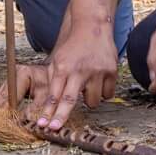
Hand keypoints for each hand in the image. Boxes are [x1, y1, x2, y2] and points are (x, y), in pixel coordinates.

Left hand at [36, 0, 119, 129]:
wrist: (93, 26)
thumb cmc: (73, 45)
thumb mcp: (58, 59)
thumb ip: (54, 80)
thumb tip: (49, 105)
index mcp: (63, 67)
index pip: (54, 94)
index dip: (48, 112)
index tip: (43, 125)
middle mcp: (79, 70)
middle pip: (69, 100)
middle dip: (61, 116)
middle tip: (54, 128)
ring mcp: (97, 71)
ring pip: (92, 101)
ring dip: (88, 99)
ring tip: (86, 86)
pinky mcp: (112, 71)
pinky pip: (107, 95)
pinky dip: (102, 93)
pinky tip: (98, 82)